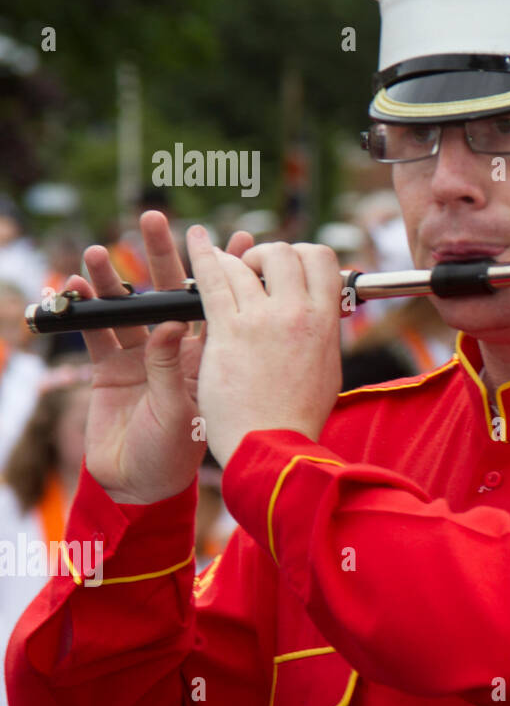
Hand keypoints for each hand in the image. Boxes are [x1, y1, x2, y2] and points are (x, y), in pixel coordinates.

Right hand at [76, 211, 253, 503]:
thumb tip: (172, 323)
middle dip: (162, 255)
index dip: (228, 270)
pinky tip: (72, 288)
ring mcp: (142, 355)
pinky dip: (83, 310)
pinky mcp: (108, 368)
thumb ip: (172, 367)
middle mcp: (177, 348)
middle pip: (170, 292)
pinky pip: (95, 332)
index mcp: (208, 355)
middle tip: (155, 219)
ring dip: (112, 278)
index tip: (240, 235)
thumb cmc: (176, 454)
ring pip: (128, 306)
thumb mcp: (182, 411)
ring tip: (96, 250)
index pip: (220, 303)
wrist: (141, 485)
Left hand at [189, 229, 342, 464]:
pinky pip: (212, 280)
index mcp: (325, 321)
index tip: (287, 270)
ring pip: (245, 264)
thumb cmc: (298, 415)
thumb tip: (324, 314)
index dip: (302, 255)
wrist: (272, 444)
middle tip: (253, 273)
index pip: (323, 259)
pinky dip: (202, 256)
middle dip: (266, 255)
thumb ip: (322, 334)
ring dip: (232, 259)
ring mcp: (261, 319)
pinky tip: (195, 242)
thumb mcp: (328, 368)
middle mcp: (297, 313)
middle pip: (284, 252)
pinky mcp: (228, 331)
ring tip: (222, 264)